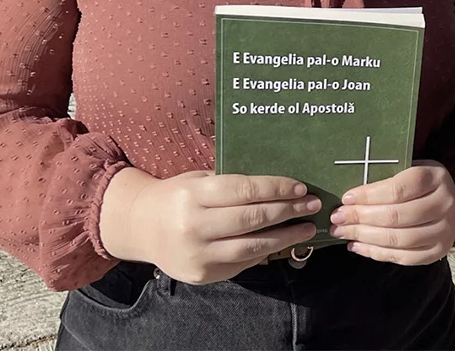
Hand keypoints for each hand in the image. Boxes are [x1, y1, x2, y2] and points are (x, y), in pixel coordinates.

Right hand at [99, 168, 319, 283]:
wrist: (140, 226)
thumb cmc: (178, 195)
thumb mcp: (200, 179)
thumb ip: (233, 184)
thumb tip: (282, 186)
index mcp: (194, 195)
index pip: (244, 191)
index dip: (276, 189)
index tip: (300, 187)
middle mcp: (194, 226)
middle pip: (251, 219)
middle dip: (287, 211)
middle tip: (313, 205)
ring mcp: (197, 255)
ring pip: (251, 247)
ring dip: (284, 238)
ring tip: (306, 228)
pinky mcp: (201, 275)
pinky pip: (240, 263)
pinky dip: (264, 253)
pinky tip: (281, 243)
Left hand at [330, 160, 454, 264]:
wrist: (452, 201)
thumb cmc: (422, 184)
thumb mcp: (409, 169)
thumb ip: (386, 179)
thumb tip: (349, 197)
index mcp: (436, 177)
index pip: (398, 189)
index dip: (369, 195)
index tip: (346, 198)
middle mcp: (444, 204)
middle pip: (396, 216)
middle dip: (361, 218)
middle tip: (338, 218)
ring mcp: (443, 231)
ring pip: (397, 239)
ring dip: (364, 237)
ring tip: (343, 232)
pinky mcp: (437, 251)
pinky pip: (402, 257)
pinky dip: (375, 253)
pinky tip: (357, 246)